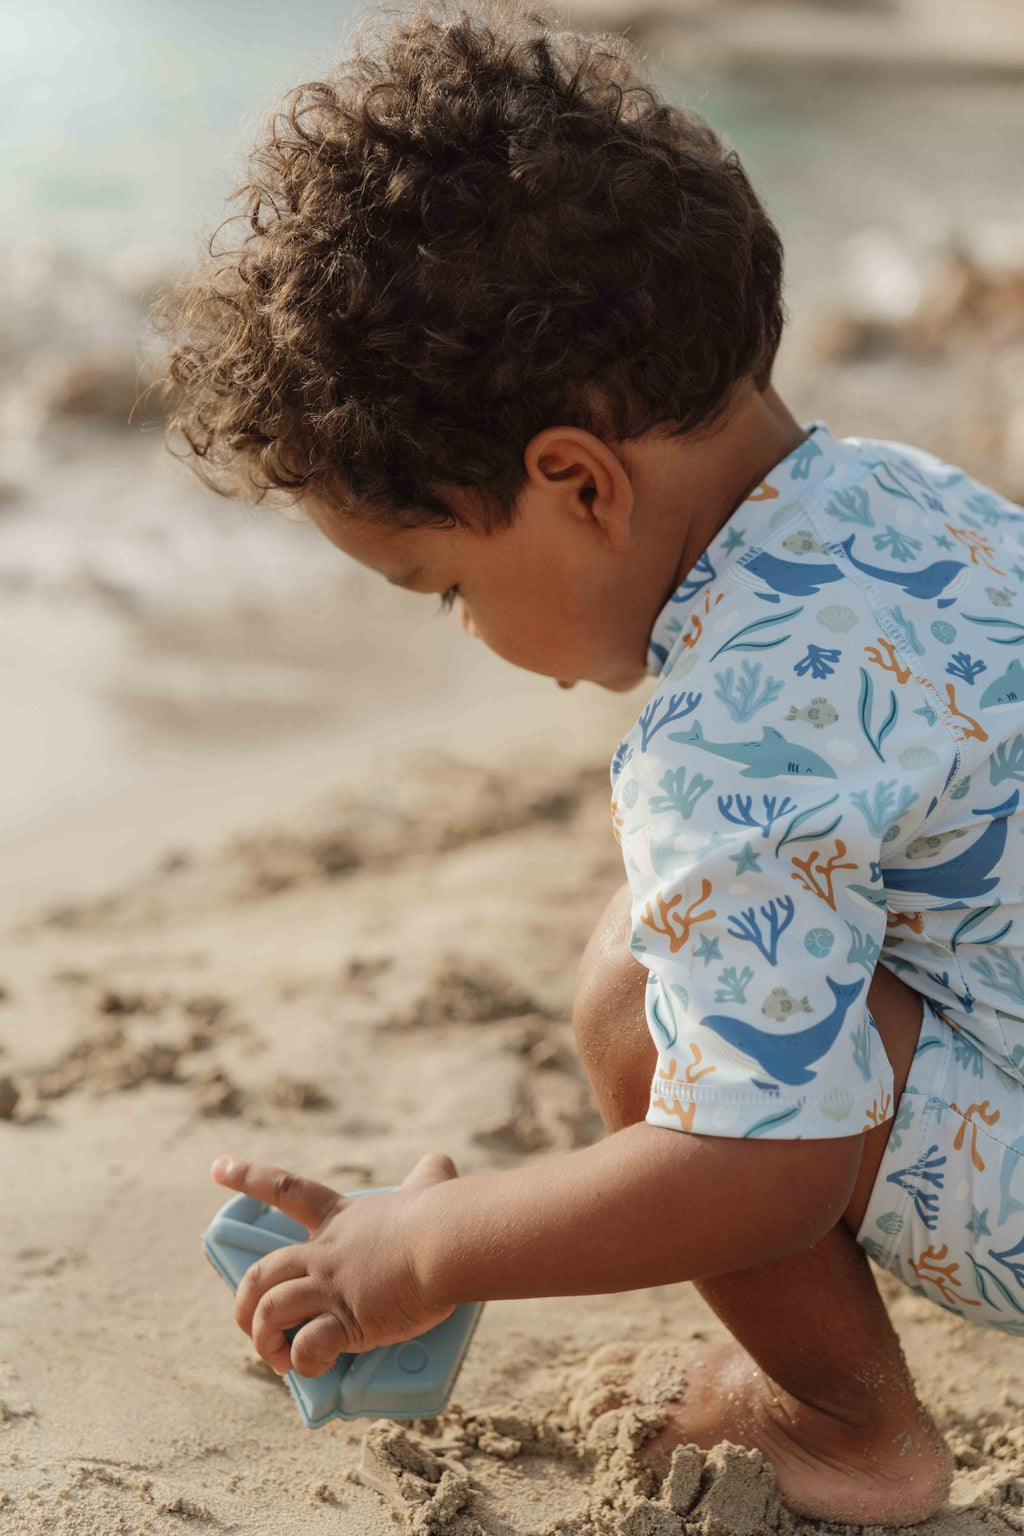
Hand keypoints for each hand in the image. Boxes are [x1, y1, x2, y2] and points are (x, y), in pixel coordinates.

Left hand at [210, 1151, 457, 1376]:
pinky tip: (312, 1368)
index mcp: (340, 1220)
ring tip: (278, 1359)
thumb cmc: (440, 1214)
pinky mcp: (345, 1320)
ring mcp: (331, 1286)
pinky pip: (307, 1347)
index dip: (247, 1176)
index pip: (284, 1190)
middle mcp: (325, 1252)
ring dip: (266, 1340)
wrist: (445, 1241)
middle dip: (245, 1304)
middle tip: (252, 1324)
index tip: (217, 1167)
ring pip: (271, 1311)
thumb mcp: (431, 1186)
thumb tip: (444, 1162)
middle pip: (262, 1273)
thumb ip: (431, 1175)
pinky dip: (303, 1363)